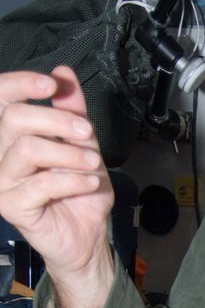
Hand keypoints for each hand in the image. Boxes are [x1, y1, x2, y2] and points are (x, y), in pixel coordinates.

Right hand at [0, 66, 114, 307]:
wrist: (87, 235)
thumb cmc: (79, 190)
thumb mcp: (82, 143)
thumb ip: (71, 110)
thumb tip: (63, 72)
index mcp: (10, 134)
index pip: (0, 98)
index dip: (21, 84)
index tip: (52, 86)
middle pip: (14, 119)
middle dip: (56, 121)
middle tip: (86, 132)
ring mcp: (1, 181)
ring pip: (28, 150)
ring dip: (68, 152)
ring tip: (92, 162)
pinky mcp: (12, 207)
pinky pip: (41, 184)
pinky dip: (72, 180)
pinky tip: (89, 183)